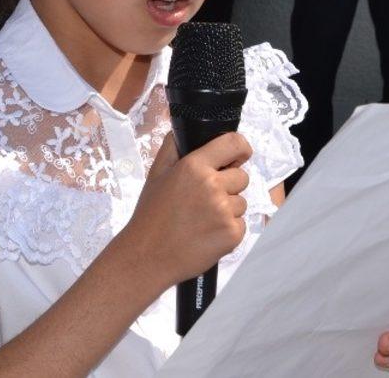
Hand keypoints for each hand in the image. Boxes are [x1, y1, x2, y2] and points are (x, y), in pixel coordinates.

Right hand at [119, 133, 251, 283]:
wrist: (147, 256)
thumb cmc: (151, 216)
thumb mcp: (156, 175)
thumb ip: (172, 148)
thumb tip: (183, 132)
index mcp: (194, 166)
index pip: (234, 143)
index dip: (241, 148)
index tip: (240, 156)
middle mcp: (212, 185)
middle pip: (242, 177)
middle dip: (229, 185)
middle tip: (205, 199)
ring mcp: (224, 211)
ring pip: (241, 202)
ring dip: (228, 209)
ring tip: (202, 220)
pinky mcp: (232, 234)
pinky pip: (241, 224)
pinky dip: (228, 230)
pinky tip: (207, 234)